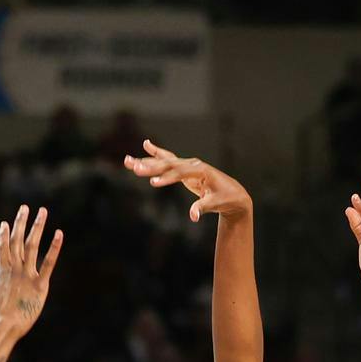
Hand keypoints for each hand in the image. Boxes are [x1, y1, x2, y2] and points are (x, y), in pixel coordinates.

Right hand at [0, 204, 62, 336]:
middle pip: (17, 241)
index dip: (3, 235)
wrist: (5, 327)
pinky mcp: (40, 284)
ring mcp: (27, 275)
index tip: (5, 223)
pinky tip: (59, 234)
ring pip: (31, 245)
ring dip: (37, 227)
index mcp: (4, 274)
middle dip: (21, 222)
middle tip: (25, 207)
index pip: (3, 249)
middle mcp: (15, 270)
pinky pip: (48, 263)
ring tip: (42, 212)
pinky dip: (54, 248)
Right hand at [122, 140, 251, 221]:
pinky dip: (156, 153)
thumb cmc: (225, 199)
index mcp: (201, 171)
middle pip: (168, 164)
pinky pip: (168, 160)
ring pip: (164, 161)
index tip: (153, 183)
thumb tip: (192, 216)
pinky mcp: (184, 169)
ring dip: (146, 161)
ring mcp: (188, 165)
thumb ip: (202, 207)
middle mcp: (193, 165)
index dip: (166, 178)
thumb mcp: (216, 204)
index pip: (180, 173)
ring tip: (127, 161)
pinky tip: (146, 145)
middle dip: (150, 167)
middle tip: (133, 168)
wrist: (232, 193)